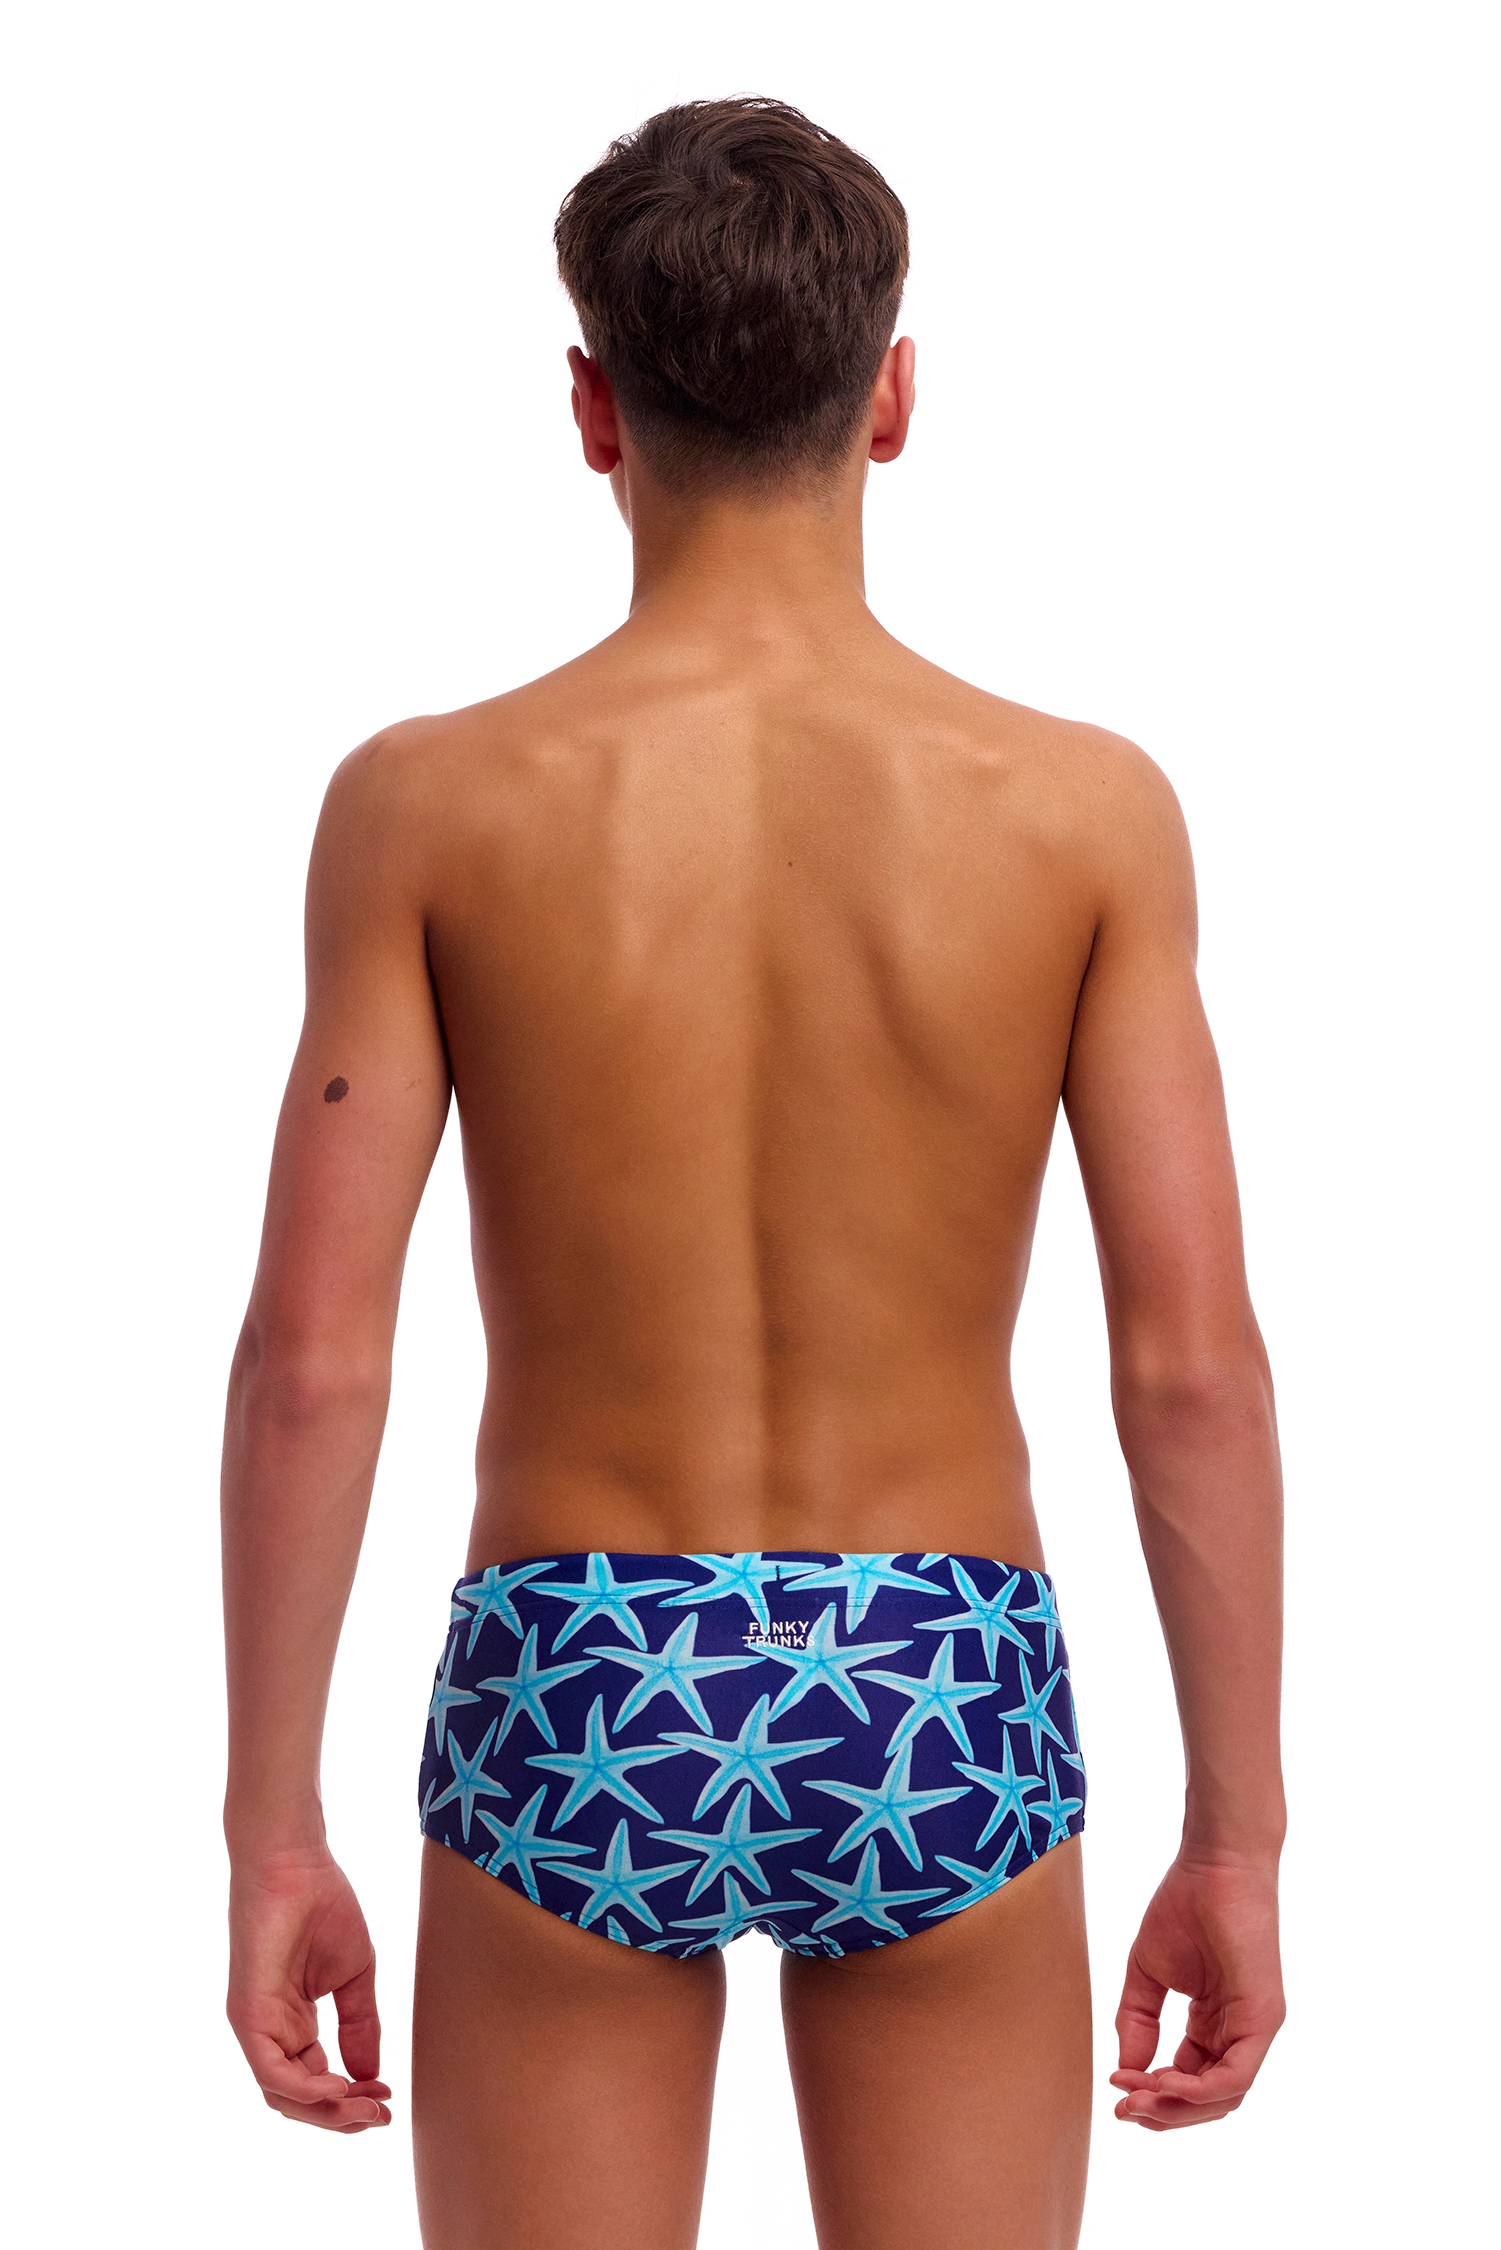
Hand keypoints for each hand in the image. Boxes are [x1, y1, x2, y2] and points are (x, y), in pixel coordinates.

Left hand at [228, 1847, 391, 2131]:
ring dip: (327, 2111)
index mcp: (293, 2025)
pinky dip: (304, 2089)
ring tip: (365, 2107)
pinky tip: (338, 2086)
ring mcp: (256, 2027)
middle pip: (299, 2100)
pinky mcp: (249, 2015)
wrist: (296, 1863)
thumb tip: (369, 2076)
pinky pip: (270, 2071)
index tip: (389, 2099)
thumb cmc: (323, 1906)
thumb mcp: (355, 1976)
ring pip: (283, 2096)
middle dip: (341, 2116)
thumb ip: (360, 2026)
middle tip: (381, 2116)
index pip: (318, 2083)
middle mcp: (271, 2033)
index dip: (353, 2099)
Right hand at [1111, 1854, 1283, 2129]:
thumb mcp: (1146, 1972)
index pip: (1188, 2079)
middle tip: (1123, 2109)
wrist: (1213, 1862)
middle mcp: (1237, 2032)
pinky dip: (1198, 2089)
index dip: (1152, 2092)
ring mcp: (1254, 2028)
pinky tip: (1161, 2080)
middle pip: (1207, 2099)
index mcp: (1213, 2022)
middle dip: (1163, 2111)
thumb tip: (1126, 2071)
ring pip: (1223, 2097)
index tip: (1115, 2089)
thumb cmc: (1184, 1904)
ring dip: (1177, 2106)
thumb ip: (1136, 2022)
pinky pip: (1236, 2076)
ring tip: (1137, 2096)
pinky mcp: (1263, 2019)